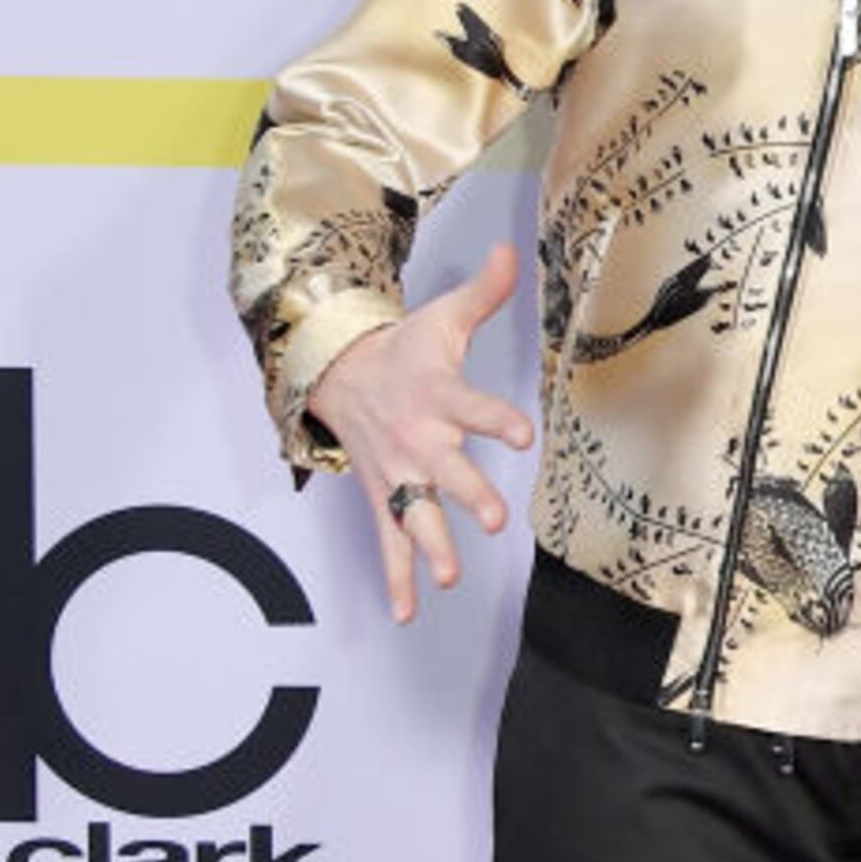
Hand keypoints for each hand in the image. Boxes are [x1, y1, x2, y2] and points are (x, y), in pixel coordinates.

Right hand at [300, 242, 532, 623]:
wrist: (339, 373)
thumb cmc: (405, 348)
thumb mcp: (442, 318)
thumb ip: (484, 291)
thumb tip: (510, 249)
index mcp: (438, 397)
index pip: (474, 408)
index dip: (498, 420)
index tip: (522, 434)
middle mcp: (418, 441)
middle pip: (445, 472)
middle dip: (468, 495)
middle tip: (494, 518)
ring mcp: (397, 474)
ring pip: (414, 516)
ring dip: (431, 547)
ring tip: (450, 577)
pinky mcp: (383, 497)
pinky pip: (388, 543)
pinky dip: (396, 580)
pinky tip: (408, 612)